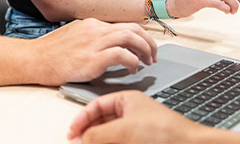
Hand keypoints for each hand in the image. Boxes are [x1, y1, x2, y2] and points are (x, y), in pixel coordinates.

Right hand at [33, 18, 156, 85]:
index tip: (145, 47)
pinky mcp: (92, 58)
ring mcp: (94, 42)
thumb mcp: (74, 36)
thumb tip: (109, 45)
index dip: (140, 36)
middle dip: (149, 42)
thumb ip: (91, 37)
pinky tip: (132, 69)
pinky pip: (122, 55)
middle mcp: (95, 29)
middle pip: (133, 28)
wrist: (34, 59)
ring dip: (145, 50)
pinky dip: (132, 61)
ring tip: (147, 63)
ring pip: (131, 38)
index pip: (124, 25)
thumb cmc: (51, 52)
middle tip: (153, 56)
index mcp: (91, 24)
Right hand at [67, 90, 218, 142]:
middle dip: (89, 133)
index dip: (81, 119)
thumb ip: (98, 134)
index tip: (72, 133)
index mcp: (127, 100)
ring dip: (98, 141)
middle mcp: (132, 114)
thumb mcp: (124, 130)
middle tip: (78, 143)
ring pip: (110, 136)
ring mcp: (138, 131)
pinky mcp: (144, 142)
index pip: (96, 105)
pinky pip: (121, 142)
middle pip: (101, 122)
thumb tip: (80, 140)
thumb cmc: (167, 132)